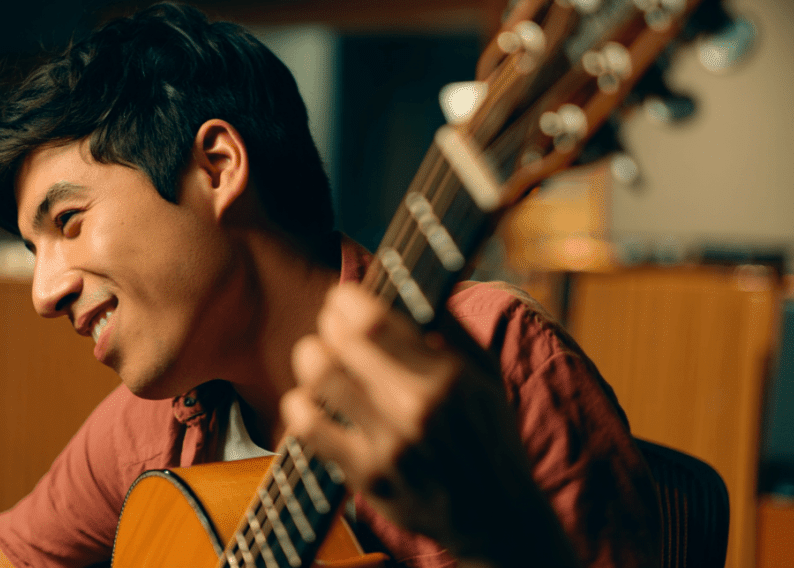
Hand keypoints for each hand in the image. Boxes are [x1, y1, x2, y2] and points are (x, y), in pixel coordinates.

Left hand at [280, 283, 577, 566]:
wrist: (495, 514)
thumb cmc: (487, 433)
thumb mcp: (484, 373)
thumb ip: (448, 325)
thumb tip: (406, 279)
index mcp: (448, 375)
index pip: (372, 320)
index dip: (345, 301)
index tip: (342, 299)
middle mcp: (417, 409)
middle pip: (342, 343)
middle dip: (327, 325)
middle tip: (329, 326)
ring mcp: (390, 446)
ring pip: (320, 378)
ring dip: (309, 358)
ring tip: (316, 357)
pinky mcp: (367, 477)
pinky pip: (308, 429)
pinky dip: (298, 405)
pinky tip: (306, 399)